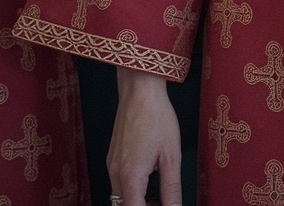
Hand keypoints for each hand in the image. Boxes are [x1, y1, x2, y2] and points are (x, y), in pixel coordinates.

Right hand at [109, 68, 181, 205]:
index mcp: (131, 177)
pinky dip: (131, 189)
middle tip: (162, 202)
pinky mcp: (112, 157)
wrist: (140, 89)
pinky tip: (148, 179)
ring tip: (157, 196)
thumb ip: (172, 189)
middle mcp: (116, 174)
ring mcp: (111, 165)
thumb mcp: (171, 155)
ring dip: (136, 201)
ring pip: (119, 197)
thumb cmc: (157, 116)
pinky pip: (118, 183)